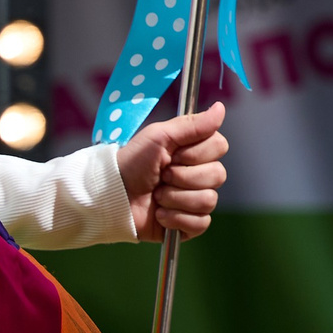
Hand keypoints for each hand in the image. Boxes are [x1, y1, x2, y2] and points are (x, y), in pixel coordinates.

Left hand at [118, 102, 228, 240]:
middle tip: (161, 176)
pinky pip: (201, 223)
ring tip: (156, 196)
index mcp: (195, 152)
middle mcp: (199, 175)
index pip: (220, 147)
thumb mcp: (159, 137)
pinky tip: (159, 214)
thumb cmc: (132, 163)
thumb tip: (221, 107)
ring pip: (208, 200)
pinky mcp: (189, 224)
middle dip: (183, 177)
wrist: (111, 197)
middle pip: (218, 175)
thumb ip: (192, 124)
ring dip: (176, 198)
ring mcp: (195, 200)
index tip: (173, 155)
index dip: (197, 153)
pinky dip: (176, 219)